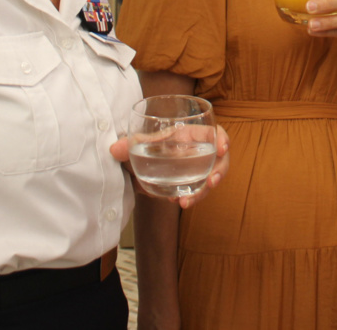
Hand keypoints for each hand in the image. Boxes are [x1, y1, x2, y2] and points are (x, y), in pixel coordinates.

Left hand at [109, 125, 229, 208]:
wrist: (144, 163)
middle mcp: (200, 152)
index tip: (223, 148)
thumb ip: (129, 146)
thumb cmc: (151, 146)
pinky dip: (192, 197)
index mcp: (192, 135)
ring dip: (202, 191)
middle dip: (218, 172)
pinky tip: (181, 202)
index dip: (222, 138)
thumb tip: (113, 150)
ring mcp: (199, 169)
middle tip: (211, 182)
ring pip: (210, 178)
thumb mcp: (143, 145)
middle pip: (219, 159)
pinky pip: (199, 190)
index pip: (215, 133)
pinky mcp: (193, 184)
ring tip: (188, 201)